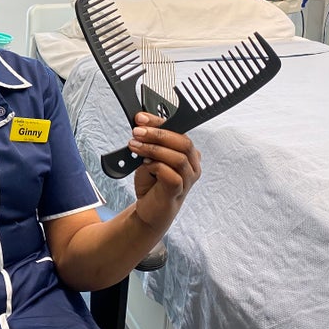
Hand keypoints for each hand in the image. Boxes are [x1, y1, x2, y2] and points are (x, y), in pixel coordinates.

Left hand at [130, 112, 200, 232]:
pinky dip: (157, 167)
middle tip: (137, 132)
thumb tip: (141, 126)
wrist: (148, 210)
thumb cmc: (151, 183)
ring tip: (136, 147)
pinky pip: (172, 175)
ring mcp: (188, 180)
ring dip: (154, 149)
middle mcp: (193, 165)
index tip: (141, 118)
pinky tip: (146, 165)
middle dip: (158, 134)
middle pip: (183, 142)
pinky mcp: (178, 192)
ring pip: (178, 158)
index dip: (160, 122)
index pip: (179, 131)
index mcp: (188, 153)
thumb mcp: (148, 157)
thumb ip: (149, 142)